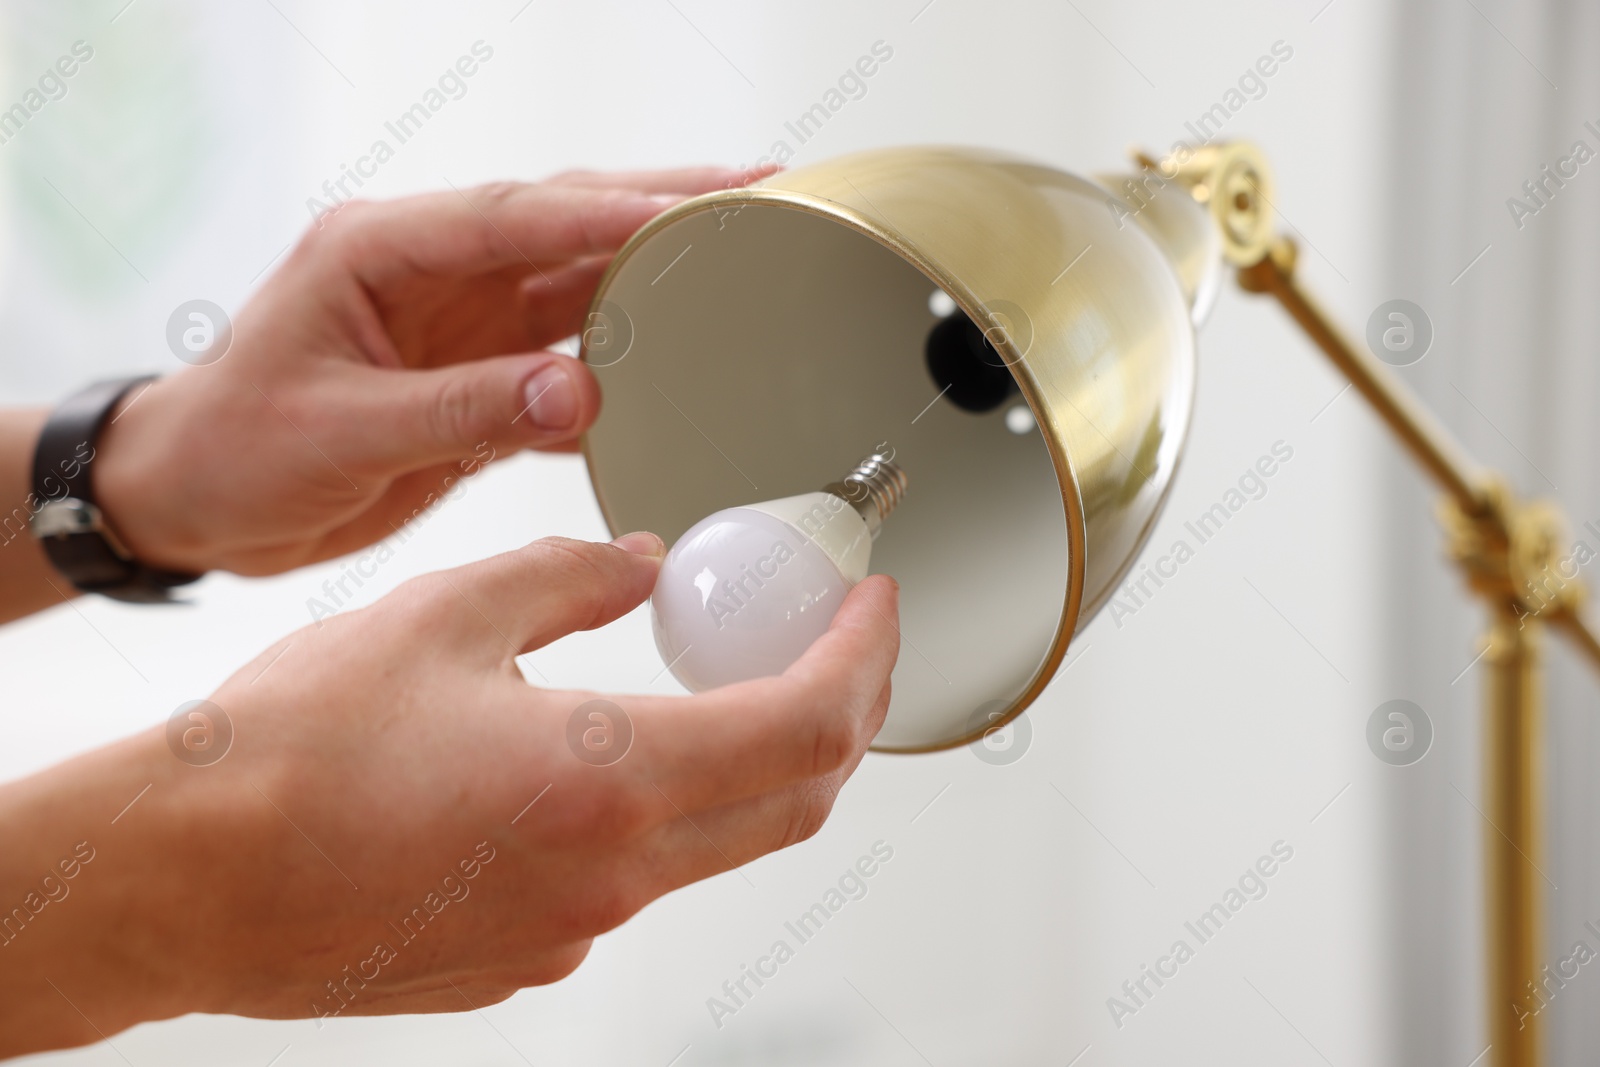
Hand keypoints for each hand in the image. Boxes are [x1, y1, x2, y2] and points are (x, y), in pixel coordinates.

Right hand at [0, 534, 897, 1052]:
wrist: (186, 881)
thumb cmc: (288, 756)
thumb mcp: (443, 616)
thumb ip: (567, 582)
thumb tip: (641, 568)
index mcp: (608, 780)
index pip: (805, 726)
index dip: (863, 661)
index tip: (871, 609)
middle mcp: (611, 876)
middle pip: (792, 801)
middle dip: (841, 716)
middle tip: (839, 645)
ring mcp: (574, 931)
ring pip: (719, 846)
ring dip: (753, 766)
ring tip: (730, 685)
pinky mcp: (532, 958)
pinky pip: (635, 884)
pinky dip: (660, 816)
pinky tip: (602, 763)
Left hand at [93, 166, 769, 575]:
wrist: (194, 502)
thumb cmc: (234, 450)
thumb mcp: (340, 431)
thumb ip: (461, 411)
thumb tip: (580, 395)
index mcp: (380, 251)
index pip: (514, 218)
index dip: (610, 213)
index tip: (697, 212)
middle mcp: (430, 273)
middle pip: (563, 225)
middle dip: (661, 206)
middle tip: (757, 189)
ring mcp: (459, 325)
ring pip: (575, 286)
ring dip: (655, 278)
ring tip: (743, 261)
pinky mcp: (476, 380)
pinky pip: (566, 363)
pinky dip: (623, 369)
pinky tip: (680, 373)